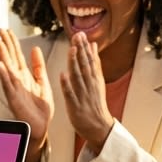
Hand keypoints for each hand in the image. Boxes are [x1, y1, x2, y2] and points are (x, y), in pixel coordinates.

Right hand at [0, 28, 52, 161]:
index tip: (7, 30)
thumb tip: (35, 48)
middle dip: (5, 44)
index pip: (17, 55)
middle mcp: (17, 80)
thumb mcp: (43, 82)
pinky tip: (0, 65)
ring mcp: (15, 89)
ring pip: (7, 69)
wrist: (41, 128)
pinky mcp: (14, 99)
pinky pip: (9, 85)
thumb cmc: (41, 108)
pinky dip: (4, 75)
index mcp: (25, 76)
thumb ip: (38, 66)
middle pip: (10, 59)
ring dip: (2, 56)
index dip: (12, 43)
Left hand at [58, 31, 113, 153]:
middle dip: (81, 50)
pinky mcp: (75, 106)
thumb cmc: (95, 103)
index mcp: (94, 79)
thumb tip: (93, 45)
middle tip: (78, 35)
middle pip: (85, 65)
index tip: (81, 33)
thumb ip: (94, 63)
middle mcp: (90, 85)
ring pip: (78, 77)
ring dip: (75, 63)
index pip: (90, 60)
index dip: (86, 47)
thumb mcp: (97, 81)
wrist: (99, 127)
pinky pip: (70, 94)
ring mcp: (83, 95)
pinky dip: (67, 85)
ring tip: (72, 49)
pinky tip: (63, 75)